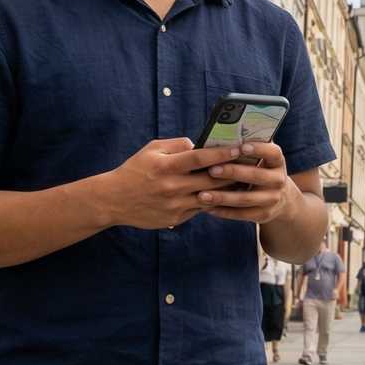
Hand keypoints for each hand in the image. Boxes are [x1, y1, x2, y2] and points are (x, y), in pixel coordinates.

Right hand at [94, 138, 240, 228]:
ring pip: (210, 197)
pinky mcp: (176, 219)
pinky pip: (201, 209)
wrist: (113, 200)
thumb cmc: (135, 170)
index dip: (223, 153)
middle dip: (233, 172)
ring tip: (244, 181)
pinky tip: (224, 195)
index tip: (240, 148)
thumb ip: (178, 145)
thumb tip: (201, 145)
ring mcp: (175, 205)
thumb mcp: (152, 149)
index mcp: (167, 166)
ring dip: (228, 190)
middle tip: (250, 165)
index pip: (201, 158)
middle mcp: (172, 187)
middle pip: (212, 180)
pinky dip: (213, 201)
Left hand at [195, 142, 301, 224]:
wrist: (279, 198)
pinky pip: (242, 214)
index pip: (272, 153)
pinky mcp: (264, 214)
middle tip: (212, 170)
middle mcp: (278, 180)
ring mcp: (272, 199)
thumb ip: (246, 146)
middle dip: (234, 173)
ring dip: (223, 197)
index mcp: (277, 161)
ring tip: (202, 195)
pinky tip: (207, 207)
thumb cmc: (259, 169)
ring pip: (246, 198)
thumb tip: (224, 133)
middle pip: (257, 176)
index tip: (241, 146)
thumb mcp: (260, 158)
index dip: (259, 149)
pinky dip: (224, 211)